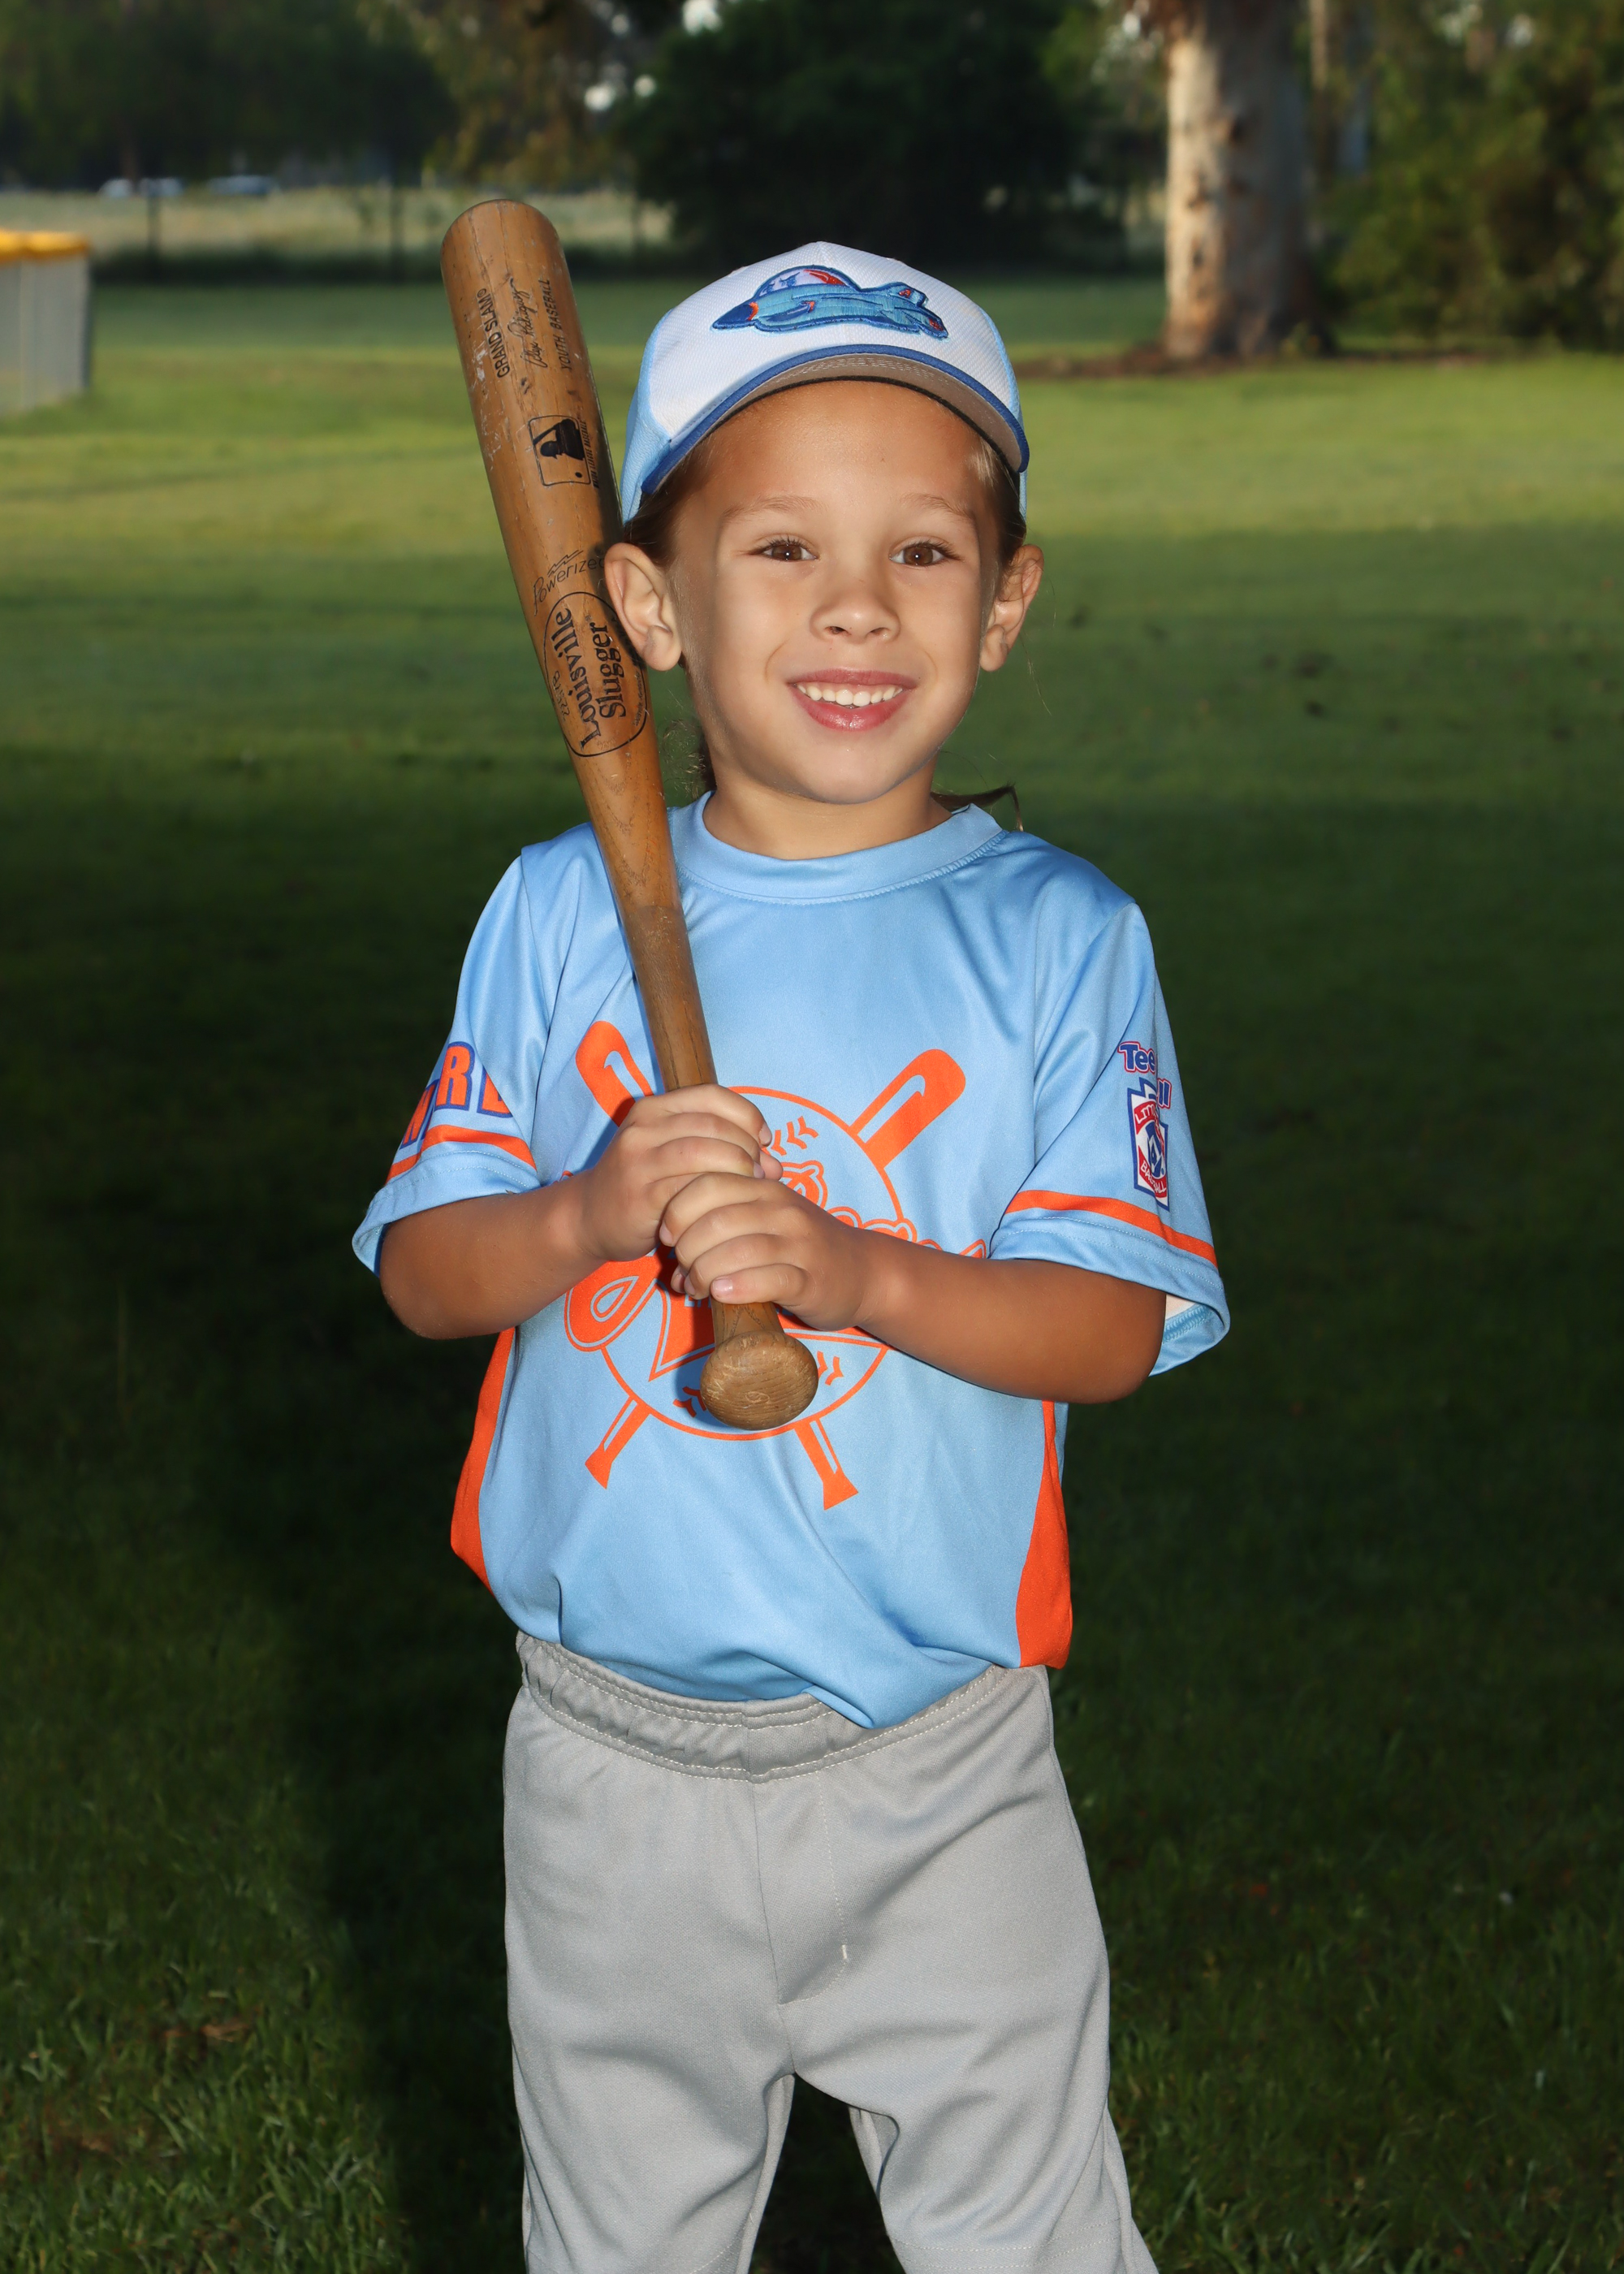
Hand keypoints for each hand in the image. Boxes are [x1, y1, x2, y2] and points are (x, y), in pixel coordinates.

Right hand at [573, 1086, 780, 1266]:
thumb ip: (723, 1149)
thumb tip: (776, 1163)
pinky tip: (727, 1206)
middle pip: (714, 1125)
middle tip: (761, 1171)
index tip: (764, 1140)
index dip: (748, 1115)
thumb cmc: (644, 1183)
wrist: (589, 1216)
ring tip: (749, 1187)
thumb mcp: (676, 1154)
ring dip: (737, 1170)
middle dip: (747, 1147)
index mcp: (655, 1108)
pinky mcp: (641, 1194)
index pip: (713, 1095)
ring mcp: (639, 1159)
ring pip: (705, 1153)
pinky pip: (691, 1188)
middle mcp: (644, 1127)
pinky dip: (718, 1195)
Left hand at [659, 1172, 879, 1329]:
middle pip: (716, 1220)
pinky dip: (739, 1286)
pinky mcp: (811, 1280)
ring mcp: (799, 1244)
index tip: (666, 1236)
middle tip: (681, 1271)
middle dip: (686, 1248)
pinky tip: (722, 1294)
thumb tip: (671, 1270)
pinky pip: (770, 1279)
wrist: (862, 1271)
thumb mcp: (764, 1223)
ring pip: (738, 1250)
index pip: (709, 1184)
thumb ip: (722, 1229)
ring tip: (696, 1289)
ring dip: (705, 1273)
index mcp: (765, 1188)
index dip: (677, 1209)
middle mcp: (782, 1210)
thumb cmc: (801, 1248)